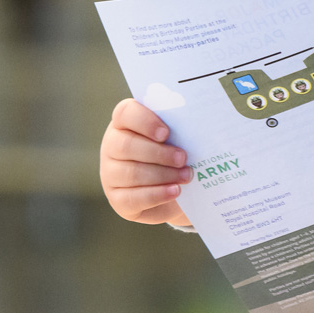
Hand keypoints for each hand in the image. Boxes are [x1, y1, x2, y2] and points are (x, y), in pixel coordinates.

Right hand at [100, 98, 193, 226]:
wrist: (176, 190)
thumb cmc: (176, 153)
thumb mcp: (179, 137)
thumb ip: (182, 126)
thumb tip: (202, 121)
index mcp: (125, 123)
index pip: (125, 114)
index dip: (145, 121)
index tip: (166, 133)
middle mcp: (112, 146)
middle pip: (126, 146)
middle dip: (158, 153)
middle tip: (183, 158)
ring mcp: (110, 174)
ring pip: (131, 173)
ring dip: (163, 175)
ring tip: (187, 176)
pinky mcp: (117, 199)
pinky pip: (132, 198)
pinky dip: (157, 194)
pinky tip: (175, 191)